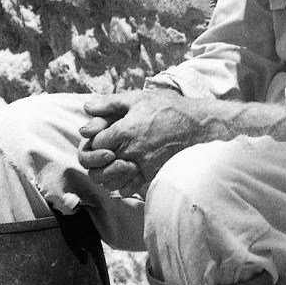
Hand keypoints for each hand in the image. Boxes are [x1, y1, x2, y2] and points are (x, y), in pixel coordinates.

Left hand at [78, 88, 192, 186]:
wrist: (198, 125)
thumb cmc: (170, 108)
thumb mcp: (140, 98)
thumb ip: (111, 103)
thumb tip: (87, 107)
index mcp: (126, 129)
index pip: (96, 142)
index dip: (96, 139)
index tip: (104, 135)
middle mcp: (132, 149)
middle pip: (99, 163)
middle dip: (98, 157)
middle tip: (105, 151)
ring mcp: (142, 164)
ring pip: (110, 178)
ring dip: (106, 172)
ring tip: (113, 162)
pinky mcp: (152, 173)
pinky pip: (128, 186)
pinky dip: (122, 183)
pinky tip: (127, 172)